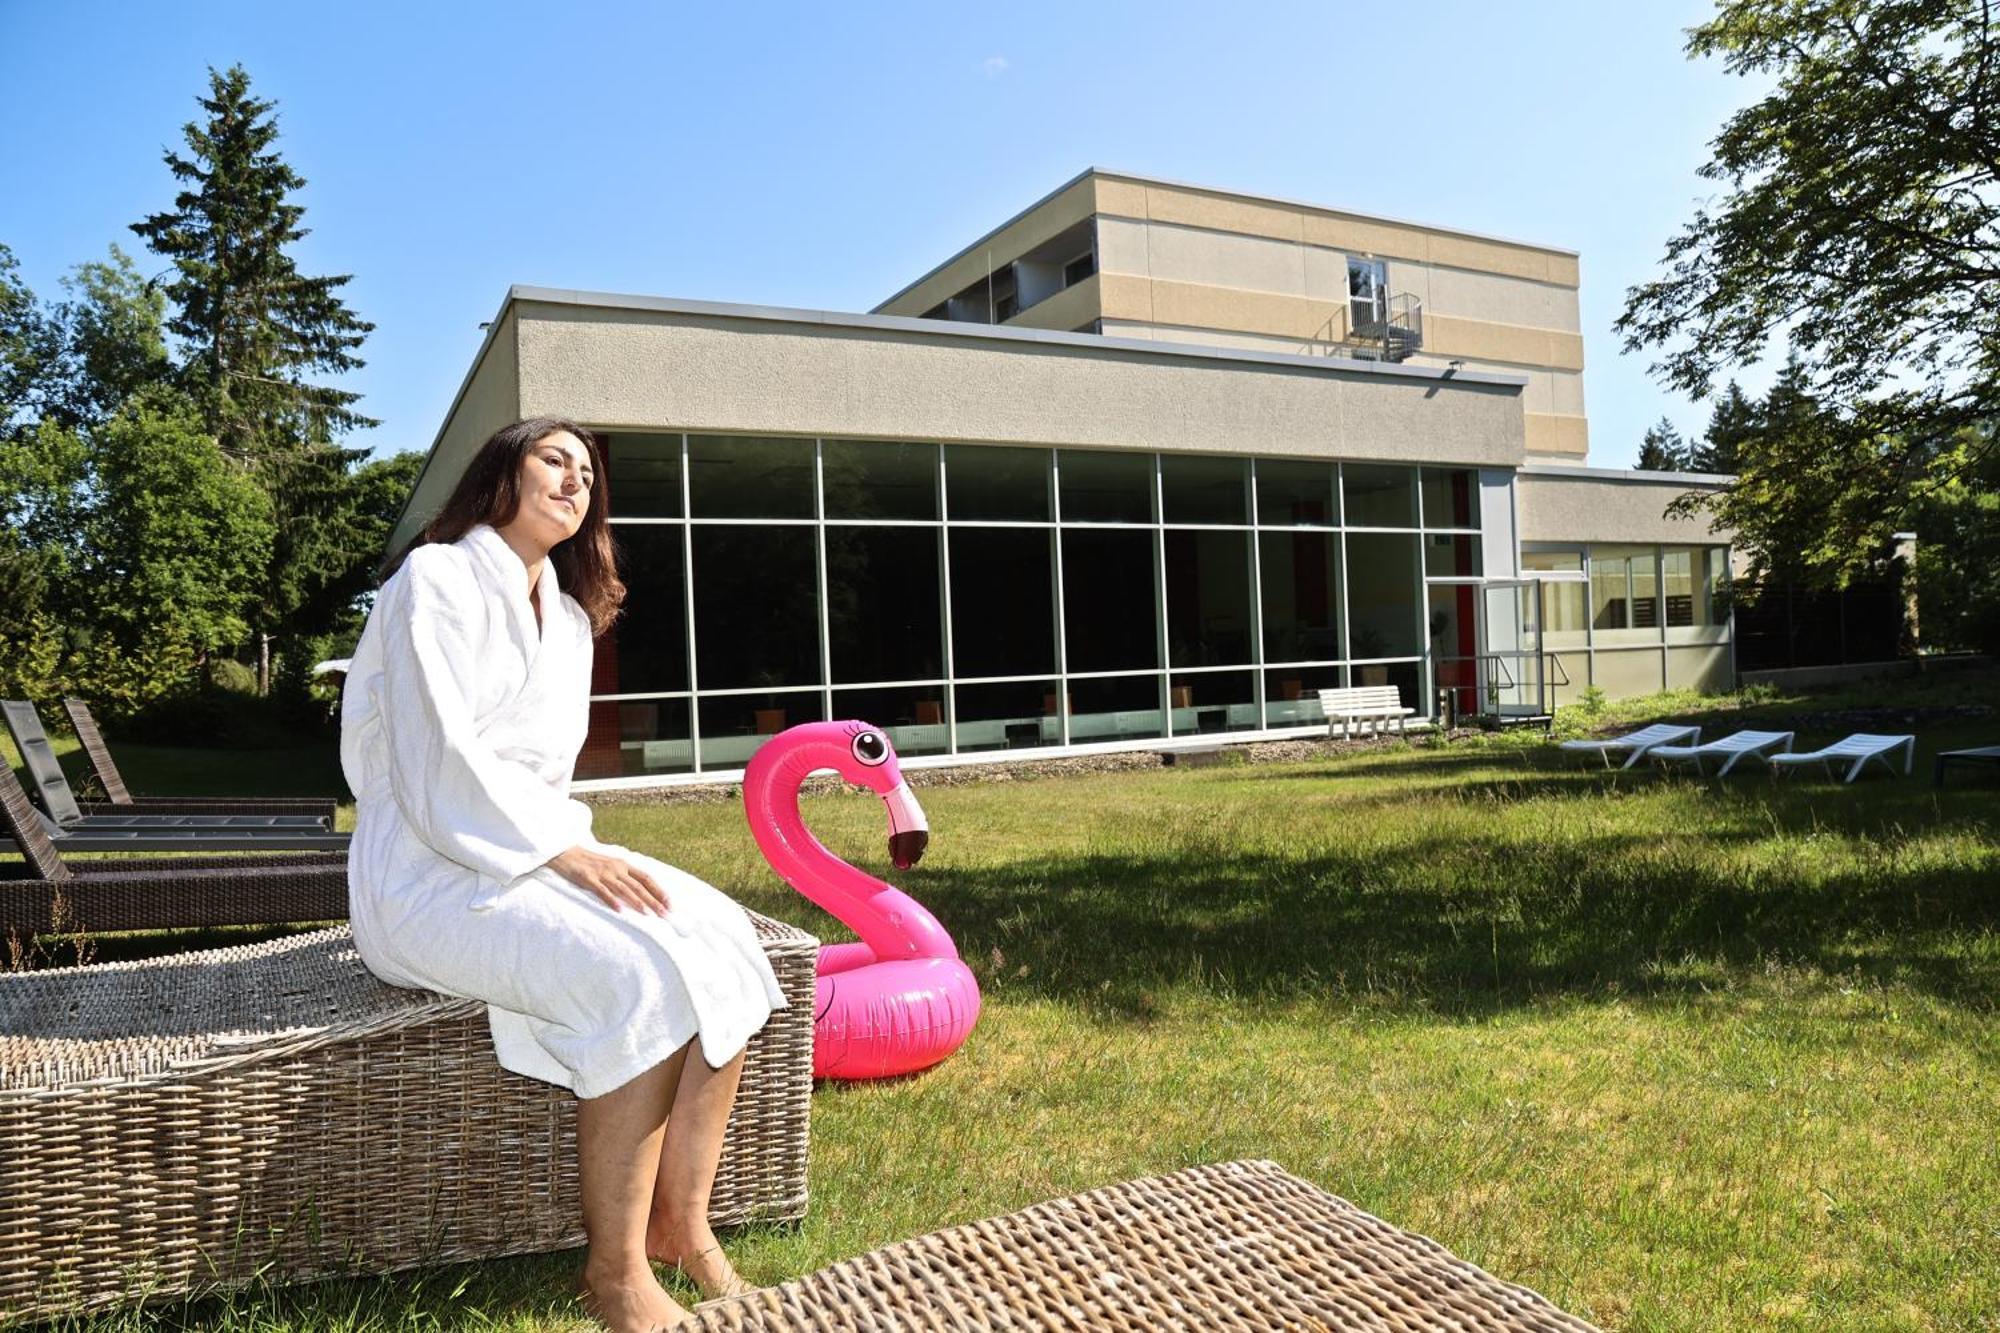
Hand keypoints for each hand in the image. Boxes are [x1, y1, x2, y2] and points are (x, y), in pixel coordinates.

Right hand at [547, 845, 669, 915]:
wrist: (566, 852)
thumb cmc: (590, 862)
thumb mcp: (611, 866)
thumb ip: (625, 876)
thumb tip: (641, 891)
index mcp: (624, 865)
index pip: (646, 878)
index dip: (659, 891)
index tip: (670, 904)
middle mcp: (617, 868)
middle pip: (639, 886)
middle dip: (653, 900)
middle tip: (664, 914)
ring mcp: (603, 873)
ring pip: (624, 889)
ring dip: (637, 901)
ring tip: (647, 914)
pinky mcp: (588, 879)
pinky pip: (602, 891)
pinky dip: (611, 900)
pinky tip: (619, 910)